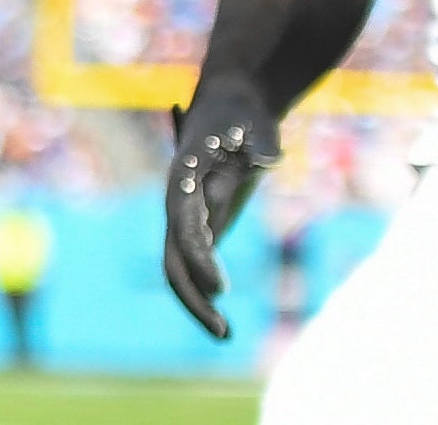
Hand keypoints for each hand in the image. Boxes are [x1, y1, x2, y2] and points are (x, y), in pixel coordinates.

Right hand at [162, 83, 277, 338]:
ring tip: (226, 334)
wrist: (232, 103)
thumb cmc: (243, 115)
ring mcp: (188, 215)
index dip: (200, 261)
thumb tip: (265, 159)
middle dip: (192, 299)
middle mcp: (178, 203)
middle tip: (225, 332)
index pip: (184, 230)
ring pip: (179, 266)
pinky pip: (194, 262)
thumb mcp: (254, 128)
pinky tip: (222, 309)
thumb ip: (257, 146)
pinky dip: (204, 287)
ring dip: (197, 302)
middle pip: (172, 259)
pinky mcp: (203, 221)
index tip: (222, 291)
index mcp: (182, 182)